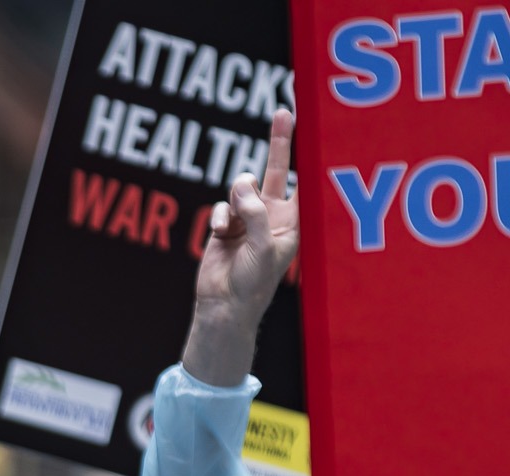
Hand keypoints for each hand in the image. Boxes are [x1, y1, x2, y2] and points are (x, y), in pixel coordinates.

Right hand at [182, 110, 298, 385]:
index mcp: (294, 221)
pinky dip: (220, 218)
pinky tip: (221, 236)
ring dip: (236, 202)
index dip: (309, 155)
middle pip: (277, 169)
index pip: (305, 181)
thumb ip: (255, 212)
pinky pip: (221, 206)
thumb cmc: (253, 283)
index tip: (314, 127)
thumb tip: (241, 183)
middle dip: (279, 142)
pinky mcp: (226, 224)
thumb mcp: (264, 247)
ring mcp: (249, 218)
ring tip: (234, 226)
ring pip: (240, 188)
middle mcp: (273, 214)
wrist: (224, 306)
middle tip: (283, 111)